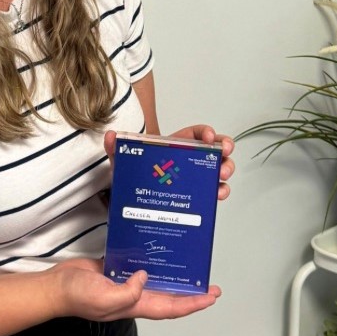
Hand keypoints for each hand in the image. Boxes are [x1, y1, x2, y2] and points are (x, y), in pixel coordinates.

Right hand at [50, 257, 220, 321]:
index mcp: (135, 306)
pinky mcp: (116, 270)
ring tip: (189, 265)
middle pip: (169, 296)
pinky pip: (138, 266)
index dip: (192, 303)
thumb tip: (144, 278)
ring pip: (156, 281)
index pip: (171, 307)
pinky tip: (157, 249)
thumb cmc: (78, 296)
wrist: (56, 286)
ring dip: (173, 275)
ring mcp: (125, 284)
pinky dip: (150, 260)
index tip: (210, 296)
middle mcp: (134, 296)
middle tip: (209, 284)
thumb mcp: (104, 298)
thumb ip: (127, 293)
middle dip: (190, 292)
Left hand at [103, 125, 234, 200]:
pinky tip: (217, 194)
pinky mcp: (196, 196)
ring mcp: (195, 178)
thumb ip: (116, 149)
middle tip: (223, 156)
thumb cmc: (134, 176)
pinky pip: (214, 191)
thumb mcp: (124, 162)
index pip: (197, 134)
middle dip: (224, 150)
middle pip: (215, 149)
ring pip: (219, 169)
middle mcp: (190, 160)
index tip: (209, 137)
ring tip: (221, 176)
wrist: (134, 202)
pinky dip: (220, 191)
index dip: (206, 132)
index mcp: (177, 146)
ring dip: (225, 169)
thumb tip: (111, 136)